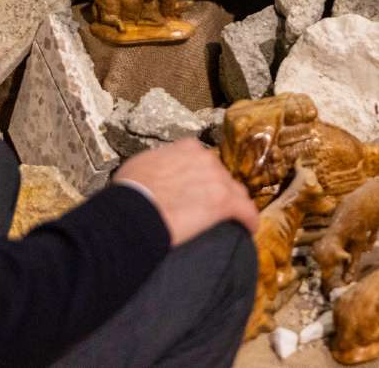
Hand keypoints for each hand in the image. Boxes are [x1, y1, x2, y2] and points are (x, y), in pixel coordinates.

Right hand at [116, 139, 257, 245]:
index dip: (203, 177)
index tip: (199, 189)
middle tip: (209, 209)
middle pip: (221, 176)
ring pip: (236, 193)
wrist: (135, 211)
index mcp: (187, 148)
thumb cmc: (131, 191)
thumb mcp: (142, 165)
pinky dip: (248, 221)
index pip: (204, 160)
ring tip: (230, 222)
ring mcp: (217, 179)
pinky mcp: (226, 203)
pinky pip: (246, 212)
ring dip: (234, 206)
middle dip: (218, 191)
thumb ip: (159, 165)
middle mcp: (206, 158)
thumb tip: (156, 175)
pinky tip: (247, 230)